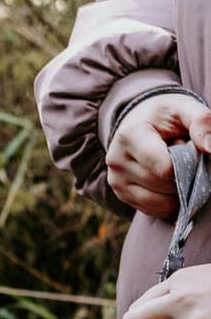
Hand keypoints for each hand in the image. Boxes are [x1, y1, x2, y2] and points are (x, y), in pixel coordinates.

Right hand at [106, 93, 210, 216]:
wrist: (139, 121)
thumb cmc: (165, 115)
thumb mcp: (184, 107)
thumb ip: (201, 121)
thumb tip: (210, 149)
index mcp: (130, 136)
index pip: (165, 169)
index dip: (188, 162)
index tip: (189, 145)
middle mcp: (116, 161)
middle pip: (165, 186)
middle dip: (184, 174)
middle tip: (181, 155)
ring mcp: (117, 181)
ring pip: (163, 203)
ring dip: (178, 189)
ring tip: (173, 167)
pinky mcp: (122, 195)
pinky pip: (157, 211)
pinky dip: (170, 199)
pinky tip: (166, 180)